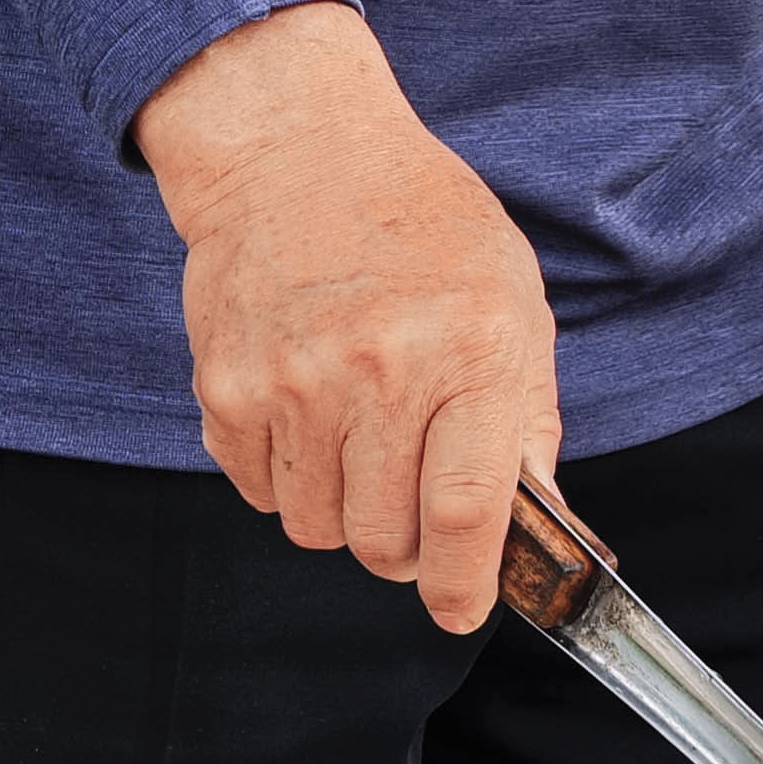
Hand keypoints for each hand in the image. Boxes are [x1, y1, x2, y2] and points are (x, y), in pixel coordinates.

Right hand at [140, 3, 555, 629]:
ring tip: (363, 445)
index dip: (466, 585)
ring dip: (346, 513)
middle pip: (385, 541)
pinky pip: (260, 490)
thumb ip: (525, 416)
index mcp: (472, 355)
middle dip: (407, 551)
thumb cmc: (424, 226)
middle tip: (415, 515)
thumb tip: (533, 518)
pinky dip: (288, 479)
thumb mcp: (513, 303)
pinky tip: (311, 418)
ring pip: (318, 526)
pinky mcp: (229, 388)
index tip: (463, 610)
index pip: (467, 514)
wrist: (300, 153)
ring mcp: (296, 385)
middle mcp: (383, 375)